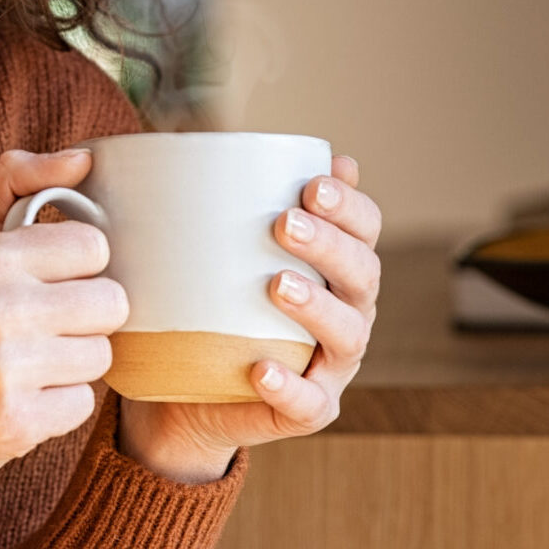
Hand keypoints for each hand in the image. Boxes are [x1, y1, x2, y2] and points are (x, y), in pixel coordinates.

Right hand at [0, 148, 126, 548]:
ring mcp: (6, 369)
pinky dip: (56, 409)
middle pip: (110, 303)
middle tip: (39, 330)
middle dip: (82, 319)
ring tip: (24, 367)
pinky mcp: (16, 422)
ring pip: (101, 356)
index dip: (76, 268)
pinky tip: (17, 402)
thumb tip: (83, 158)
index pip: (93, 246)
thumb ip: (14, 183)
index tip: (45, 284)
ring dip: (71, 365)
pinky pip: (83, 405)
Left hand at [116, 154, 382, 484]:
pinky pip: (308, 403)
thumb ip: (221, 205)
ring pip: (347, 335)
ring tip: (277, 285)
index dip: (351, 206)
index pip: (365, 229)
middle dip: (330, 245)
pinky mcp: (307, 410)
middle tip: (284, 223)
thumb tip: (203, 138)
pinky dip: (289, 385)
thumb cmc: (205, 307)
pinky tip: (262, 368)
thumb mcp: (210, 253)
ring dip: (317, 308)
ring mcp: (331, 366)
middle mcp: (347, 313)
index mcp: (335, 268)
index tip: (313, 183)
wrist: (184, 395)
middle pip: (362, 275)